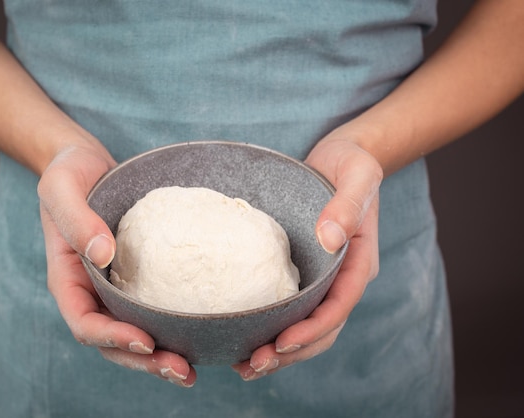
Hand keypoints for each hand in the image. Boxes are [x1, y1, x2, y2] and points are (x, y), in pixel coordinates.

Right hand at [38, 141, 196, 386]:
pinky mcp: (137, 277)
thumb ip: (76, 219)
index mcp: (69, 279)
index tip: (146, 340)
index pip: (84, 322)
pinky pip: (152, 309)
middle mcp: (92, 291)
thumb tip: (104, 254)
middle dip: (144, 361)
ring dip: (161, 357)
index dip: (113, 338)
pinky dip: (172, 328)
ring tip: (191, 370)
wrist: (85, 163)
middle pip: (113, 342)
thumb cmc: (68, 172)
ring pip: (135, 334)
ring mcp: (115, 288)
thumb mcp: (61, 187)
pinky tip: (200, 335)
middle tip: (182, 371)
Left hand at [232, 129, 381, 379]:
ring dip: (278, 351)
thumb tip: (328, 240)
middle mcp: (340, 276)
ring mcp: (321, 276)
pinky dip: (269, 326)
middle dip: (290, 352)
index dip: (313, 331)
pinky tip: (242, 336)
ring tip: (244, 365)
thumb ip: (347, 205)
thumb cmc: (353, 163)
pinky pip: (288, 306)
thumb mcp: (358, 175)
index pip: (339, 307)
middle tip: (253, 365)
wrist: (342, 155)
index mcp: (358, 262)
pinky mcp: (301, 270)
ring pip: (304, 325)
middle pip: (321, 328)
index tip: (282, 343)